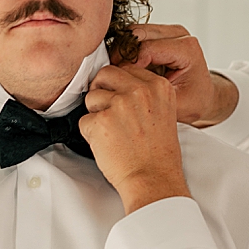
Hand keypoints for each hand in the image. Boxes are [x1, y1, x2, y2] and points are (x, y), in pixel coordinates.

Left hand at [80, 63, 190, 210]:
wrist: (154, 180)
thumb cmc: (158, 154)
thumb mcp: (164, 113)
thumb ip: (145, 94)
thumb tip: (117, 83)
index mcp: (159, 86)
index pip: (126, 69)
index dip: (118, 86)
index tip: (121, 101)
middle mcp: (140, 91)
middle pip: (105, 74)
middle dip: (101, 90)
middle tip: (107, 111)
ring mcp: (119, 105)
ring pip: (91, 97)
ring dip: (95, 114)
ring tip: (113, 134)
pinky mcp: (100, 121)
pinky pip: (83, 120)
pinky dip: (90, 134)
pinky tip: (107, 144)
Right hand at [127, 25, 236, 125]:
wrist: (203, 95)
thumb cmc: (194, 100)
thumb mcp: (175, 104)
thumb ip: (152, 95)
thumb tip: (124, 89)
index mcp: (187, 49)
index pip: (146, 48)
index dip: (128, 64)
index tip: (123, 82)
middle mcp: (178, 34)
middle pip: (137, 33)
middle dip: (122, 54)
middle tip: (116, 76)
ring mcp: (169, 31)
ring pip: (132, 31)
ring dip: (123, 50)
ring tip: (122, 72)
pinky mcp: (159, 33)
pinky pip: (135, 36)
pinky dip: (127, 50)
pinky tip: (128, 68)